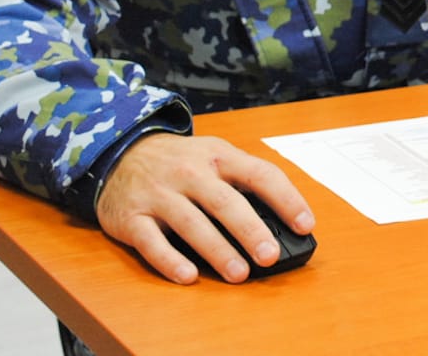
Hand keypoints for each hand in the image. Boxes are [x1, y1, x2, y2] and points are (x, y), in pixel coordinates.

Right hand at [95, 133, 314, 284]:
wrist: (121, 153)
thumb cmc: (180, 162)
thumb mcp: (213, 155)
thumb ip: (241, 181)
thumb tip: (279, 222)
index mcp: (218, 155)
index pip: (260, 174)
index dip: (286, 199)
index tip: (305, 224)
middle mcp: (190, 172)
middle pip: (225, 202)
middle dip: (251, 231)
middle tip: (270, 256)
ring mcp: (159, 194)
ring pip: (192, 224)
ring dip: (218, 250)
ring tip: (239, 273)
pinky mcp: (132, 217)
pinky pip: (151, 242)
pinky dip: (170, 260)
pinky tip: (188, 276)